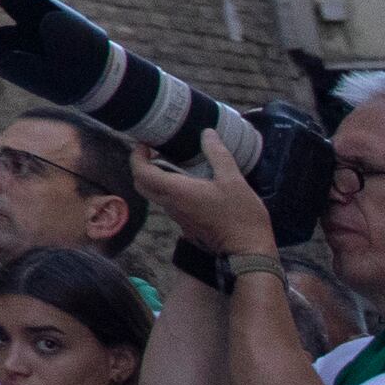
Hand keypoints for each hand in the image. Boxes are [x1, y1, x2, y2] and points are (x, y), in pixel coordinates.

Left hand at [146, 139, 278, 259]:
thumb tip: (207, 133)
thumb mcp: (233, 180)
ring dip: (155, 178)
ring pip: (154, 194)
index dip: (136, 156)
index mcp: (176, 192)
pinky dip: (168, 189)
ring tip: (173, 163)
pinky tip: (188, 181)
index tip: (144, 144)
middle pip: (141, 184)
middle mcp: (170, 204)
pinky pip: (168, 203)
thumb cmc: (241, 215)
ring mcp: (177, 216)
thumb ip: (218, 155)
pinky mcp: (186, 223)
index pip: (141, 173)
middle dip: (141, 166)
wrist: (247, 251)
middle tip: (154, 152)